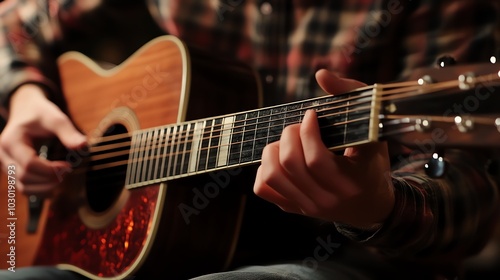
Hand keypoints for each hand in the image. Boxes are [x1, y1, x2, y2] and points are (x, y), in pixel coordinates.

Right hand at [0, 84, 86, 196]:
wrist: (26, 111)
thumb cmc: (41, 114)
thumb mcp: (55, 118)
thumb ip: (68, 132)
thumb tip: (83, 145)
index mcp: (11, 141)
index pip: (29, 164)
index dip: (50, 169)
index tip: (68, 166)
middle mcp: (3, 155)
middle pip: (25, 178)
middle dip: (49, 178)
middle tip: (68, 171)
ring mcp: (6, 165)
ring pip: (23, 187)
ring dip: (46, 188)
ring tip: (62, 177)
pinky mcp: (12, 171)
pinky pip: (24, 188)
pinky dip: (40, 190)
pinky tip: (55, 182)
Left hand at [254, 70, 394, 228]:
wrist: (370, 204)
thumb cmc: (372, 161)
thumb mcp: (373, 129)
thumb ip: (351, 96)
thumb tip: (321, 74)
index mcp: (351, 183)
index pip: (316, 160)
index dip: (307, 132)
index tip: (311, 115)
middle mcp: (326, 201)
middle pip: (290, 164)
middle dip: (289, 135)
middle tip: (298, 126)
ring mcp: (307, 207)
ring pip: (272, 176)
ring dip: (273, 150)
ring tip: (287, 142)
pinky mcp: (292, 208)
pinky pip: (263, 188)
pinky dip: (264, 168)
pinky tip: (281, 159)